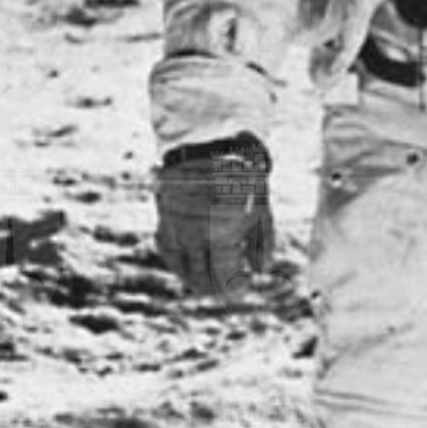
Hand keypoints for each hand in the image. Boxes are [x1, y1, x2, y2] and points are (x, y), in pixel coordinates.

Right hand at [155, 133, 273, 296]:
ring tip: (207, 284)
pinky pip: (168, 250)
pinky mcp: (163, 217)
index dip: (235, 289)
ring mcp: (176, 228)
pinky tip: (189, 263)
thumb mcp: (262, 203)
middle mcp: (194, 236)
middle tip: (225, 290)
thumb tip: (260, 271)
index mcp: (221, 234)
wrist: (205, 138)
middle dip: (216, 288)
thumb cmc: (242, 171)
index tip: (243, 288)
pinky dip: (178, 261)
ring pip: (182, 268)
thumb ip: (263, 241)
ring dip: (195, 279)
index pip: (225, 279)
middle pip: (202, 279)